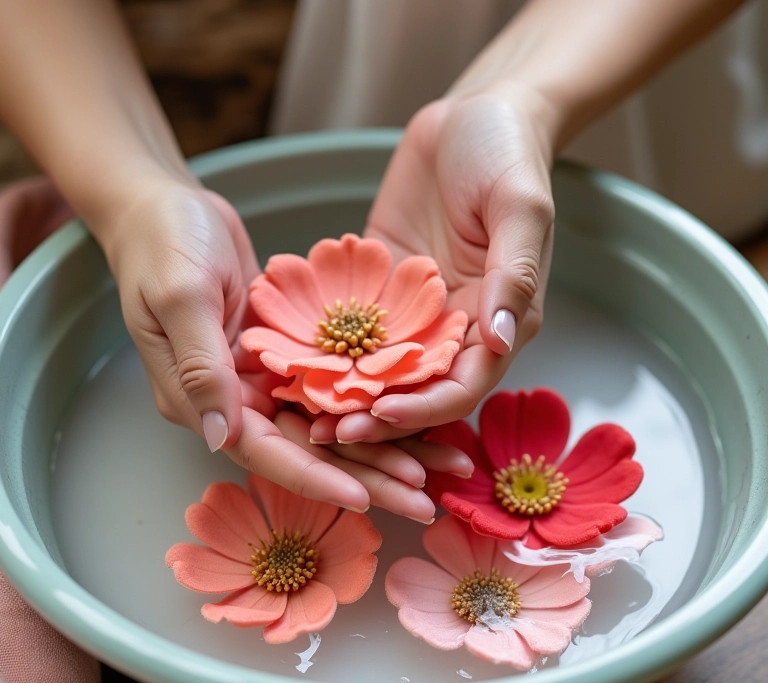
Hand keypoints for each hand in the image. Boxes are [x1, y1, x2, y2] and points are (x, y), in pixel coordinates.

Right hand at [103, 178, 470, 515]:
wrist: (165, 206)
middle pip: (309, 451)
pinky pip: (336, 388)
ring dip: (383, 446)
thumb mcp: (180, 296)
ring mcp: (263, 379)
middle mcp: (237, 400)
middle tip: (424, 502)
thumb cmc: (162, 242)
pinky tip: (416, 412)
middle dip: (367, 477)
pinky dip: (373, 403)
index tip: (366, 500)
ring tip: (437, 465)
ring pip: (331, 425)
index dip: (316, 478)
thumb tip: (220, 436)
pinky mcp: (286, 355)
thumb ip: (202, 365)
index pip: (265, 453)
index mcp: (201, 399)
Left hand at [315, 87, 555, 441]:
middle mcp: (456, 328)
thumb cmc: (508, 156)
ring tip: (300, 408)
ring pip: (380, 369)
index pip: (461, 385)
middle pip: (416, 391)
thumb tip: (499, 339)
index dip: (424, 410)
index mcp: (498, 322)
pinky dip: (328, 348)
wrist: (473, 116)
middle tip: (326, 433)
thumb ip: (515, 274)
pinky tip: (290, 360)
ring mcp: (416, 312)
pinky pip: (355, 326)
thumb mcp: (522, 208)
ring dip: (345, 393)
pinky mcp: (383, 289)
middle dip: (374, 417)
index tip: (380, 416)